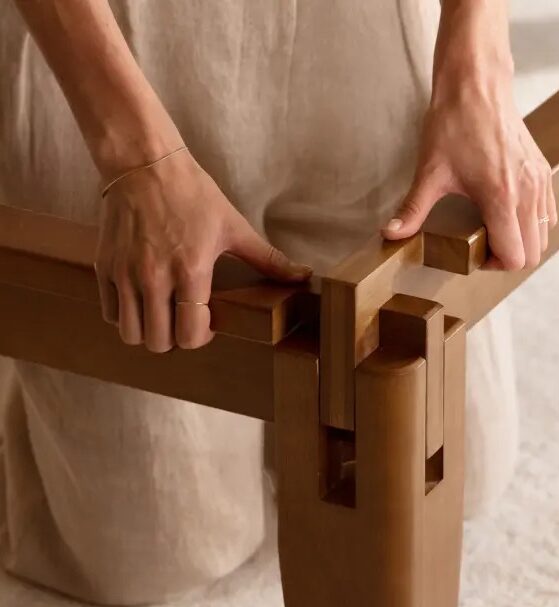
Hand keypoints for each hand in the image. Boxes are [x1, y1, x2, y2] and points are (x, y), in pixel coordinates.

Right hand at [94, 149, 311, 351]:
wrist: (143, 162)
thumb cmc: (192, 193)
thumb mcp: (234, 226)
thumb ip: (268, 259)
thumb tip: (303, 275)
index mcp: (191, 270)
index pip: (191, 334)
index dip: (201, 337)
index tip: (206, 323)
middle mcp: (154, 277)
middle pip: (159, 342)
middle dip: (175, 339)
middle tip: (182, 320)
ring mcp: (126, 273)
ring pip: (131, 334)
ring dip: (148, 332)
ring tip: (160, 315)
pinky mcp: (105, 267)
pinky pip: (110, 314)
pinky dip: (125, 316)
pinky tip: (140, 300)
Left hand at [381, 47, 557, 270]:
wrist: (477, 83)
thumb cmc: (453, 124)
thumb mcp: (429, 172)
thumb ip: (412, 210)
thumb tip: (390, 235)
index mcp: (502, 198)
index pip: (515, 257)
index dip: (493, 265)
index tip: (474, 255)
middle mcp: (528, 192)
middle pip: (533, 252)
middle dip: (508, 257)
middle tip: (481, 247)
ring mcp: (540, 180)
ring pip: (544, 233)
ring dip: (522, 240)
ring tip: (493, 231)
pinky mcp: (543, 170)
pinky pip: (548, 211)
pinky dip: (532, 222)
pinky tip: (506, 213)